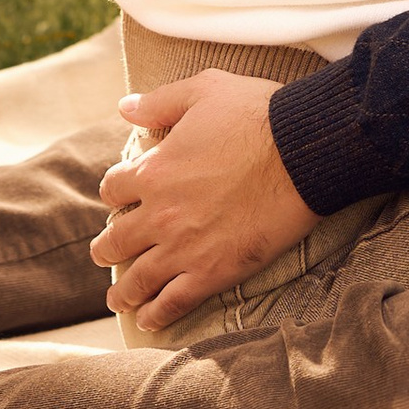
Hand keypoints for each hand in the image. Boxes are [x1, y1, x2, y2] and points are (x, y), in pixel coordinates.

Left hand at [92, 72, 318, 331]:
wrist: (303, 152)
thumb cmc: (258, 115)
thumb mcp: (204, 89)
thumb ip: (160, 100)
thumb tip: (124, 106)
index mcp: (154, 170)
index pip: (113, 189)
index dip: (115, 193)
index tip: (121, 199)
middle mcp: (160, 214)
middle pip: (116, 240)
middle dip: (107, 248)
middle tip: (106, 254)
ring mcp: (184, 247)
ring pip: (138, 278)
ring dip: (124, 291)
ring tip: (119, 299)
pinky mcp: (212, 272)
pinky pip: (173, 302)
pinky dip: (157, 314)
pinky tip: (149, 320)